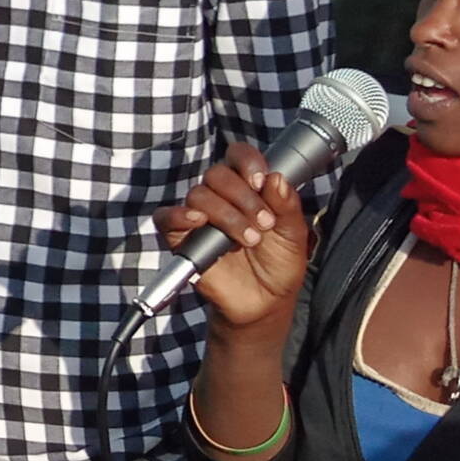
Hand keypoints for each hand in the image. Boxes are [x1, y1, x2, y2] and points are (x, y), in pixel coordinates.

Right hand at [154, 143, 310, 333]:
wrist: (265, 303)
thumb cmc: (279, 265)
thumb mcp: (293, 235)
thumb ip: (287, 206)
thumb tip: (276, 178)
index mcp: (248, 188)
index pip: (238, 156)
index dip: (247, 162)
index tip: (261, 181)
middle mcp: (221, 197)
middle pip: (218, 174)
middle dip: (243, 197)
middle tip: (264, 223)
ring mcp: (199, 217)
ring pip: (199, 195)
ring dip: (226, 214)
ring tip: (249, 239)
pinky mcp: (181, 239)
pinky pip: (166, 218)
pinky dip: (179, 215)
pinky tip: (199, 222)